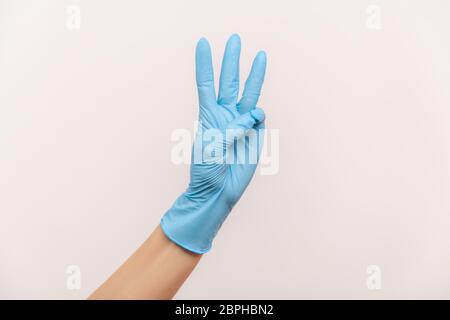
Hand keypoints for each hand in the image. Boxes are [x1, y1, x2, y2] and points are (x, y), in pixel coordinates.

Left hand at [161, 34, 266, 253]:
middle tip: (234, 39)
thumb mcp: (212, 146)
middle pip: (229, 81)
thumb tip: (254, 115)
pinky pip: (259, 118)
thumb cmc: (207, 170)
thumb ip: (231, 128)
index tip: (202, 43)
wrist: (218, 192)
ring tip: (260, 55)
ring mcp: (242, 124)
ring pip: (249, 93)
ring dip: (254, 75)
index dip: (204, 63)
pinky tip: (254, 120)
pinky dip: (257, 116)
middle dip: (232, 60)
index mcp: (209, 114)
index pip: (206, 83)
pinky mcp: (256, 134)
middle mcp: (225, 114)